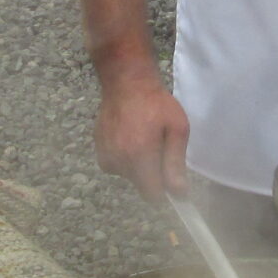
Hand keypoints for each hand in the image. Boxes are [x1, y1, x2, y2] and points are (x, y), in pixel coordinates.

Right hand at [93, 65, 188, 199]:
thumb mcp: (177, 129)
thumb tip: (179, 193)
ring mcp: (106, 156)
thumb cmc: (157, 103)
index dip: (165, 192)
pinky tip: (130, 138)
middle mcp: (119, 161)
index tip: (173, 181)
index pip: (152, 194)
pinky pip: (118, 166)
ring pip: (129, 176)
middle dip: (153, 174)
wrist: (126, 82)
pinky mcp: (99, 151)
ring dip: (139, 165)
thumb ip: (175, 163)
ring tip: (144, 138)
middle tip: (160, 147)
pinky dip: (126, 158)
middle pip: (141, 185)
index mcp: (140, 156)